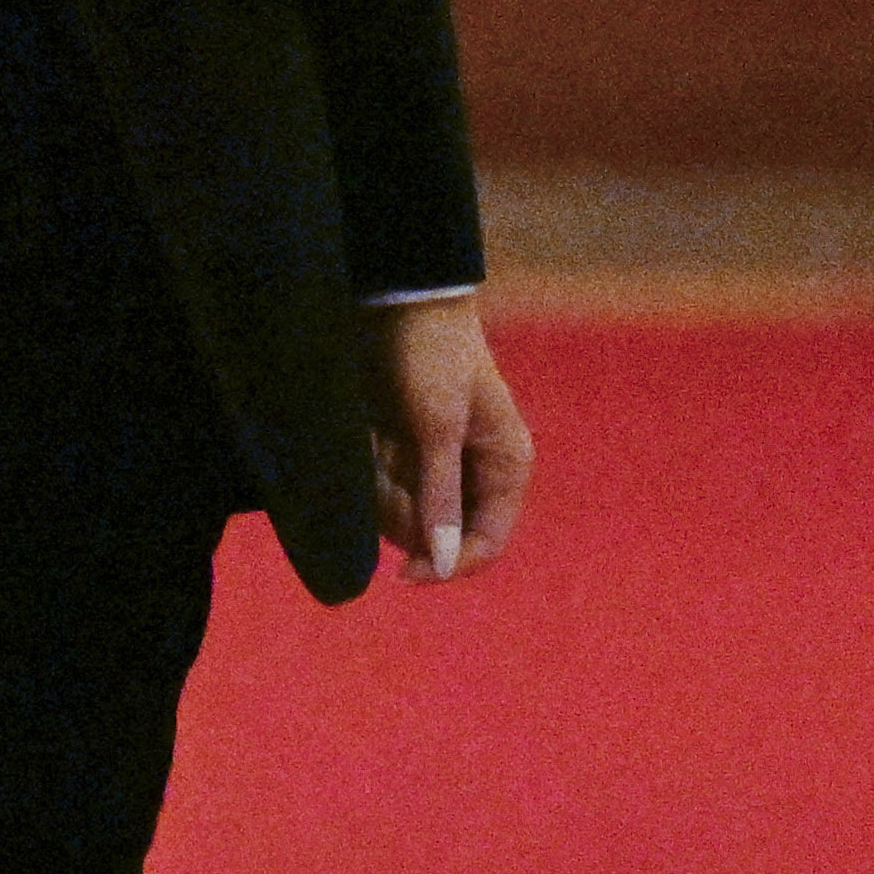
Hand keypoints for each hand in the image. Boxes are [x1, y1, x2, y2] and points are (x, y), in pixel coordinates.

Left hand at [373, 295, 529, 581]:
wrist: (398, 299)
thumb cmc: (431, 353)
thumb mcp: (437, 423)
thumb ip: (440, 494)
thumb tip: (444, 562)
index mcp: (505, 467)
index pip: (485, 544)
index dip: (447, 565)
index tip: (402, 574)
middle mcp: (474, 473)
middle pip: (435, 533)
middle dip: (403, 508)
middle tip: (387, 455)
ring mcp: (435, 464)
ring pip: (402, 513)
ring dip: (381, 483)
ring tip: (378, 430)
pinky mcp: (402, 451)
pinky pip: (380, 486)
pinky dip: (368, 469)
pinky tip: (368, 429)